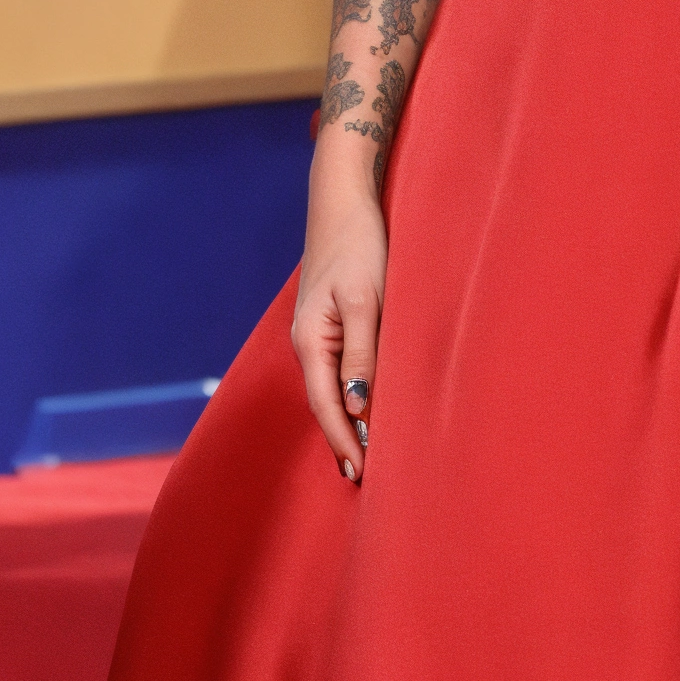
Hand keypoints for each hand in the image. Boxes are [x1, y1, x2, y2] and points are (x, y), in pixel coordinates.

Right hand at [291, 179, 386, 482]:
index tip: (363, 473)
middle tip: (368, 479)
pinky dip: (354, 393)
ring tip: (371, 455)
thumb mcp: (364, 298)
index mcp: (310, 341)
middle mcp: (308, 343)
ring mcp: (318, 333)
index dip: (344, 440)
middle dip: (345, 439)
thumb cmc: (357, 244)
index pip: (327, 405)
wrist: (345, 200)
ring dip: (350, 420)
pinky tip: (368, 406)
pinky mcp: (333, 322)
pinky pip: (342, 369)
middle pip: (326, 403)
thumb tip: (358, 406)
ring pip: (334, 388)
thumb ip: (362, 351)